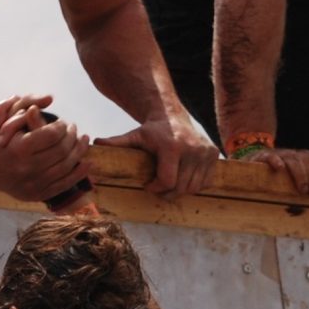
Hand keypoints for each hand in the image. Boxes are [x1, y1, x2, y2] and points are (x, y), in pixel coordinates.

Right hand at [0, 98, 92, 199]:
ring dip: (79, 152)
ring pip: (66, 166)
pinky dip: (79, 173)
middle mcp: (27, 168)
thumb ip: (30, 114)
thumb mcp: (9, 125)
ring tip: (84, 140)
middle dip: (72, 137)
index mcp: (20, 149)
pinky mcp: (38, 194)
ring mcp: (34, 183)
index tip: (63, 123)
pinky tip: (87, 163)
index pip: (52, 134)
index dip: (62, 127)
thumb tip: (48, 98)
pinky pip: (64, 184)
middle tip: (75, 130)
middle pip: (62, 150)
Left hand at [97, 110, 217, 200]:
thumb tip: (95, 143)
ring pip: (194, 187)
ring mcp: (205, 152)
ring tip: (169, 183)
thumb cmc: (151, 131)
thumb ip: (116, 142)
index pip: (167, 181)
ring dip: (181, 190)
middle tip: (158, 188)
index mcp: (172, 147)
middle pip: (181, 187)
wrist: (172, 115)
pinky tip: (183, 177)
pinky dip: (195, 185)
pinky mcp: (214, 154)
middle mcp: (192, 149)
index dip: (156, 189)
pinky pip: (206, 181)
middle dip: (167, 193)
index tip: (149, 186)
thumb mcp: (133, 136)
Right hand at [241, 145, 308, 196]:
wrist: (260, 157)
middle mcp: (298, 154)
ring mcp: (282, 154)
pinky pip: (271, 157)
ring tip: (303, 190)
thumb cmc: (287, 169)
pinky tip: (279, 169)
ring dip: (301, 175)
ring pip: (294, 161)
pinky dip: (275, 162)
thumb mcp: (307, 170)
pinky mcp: (265, 157)